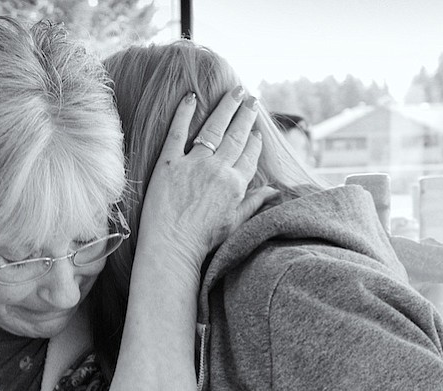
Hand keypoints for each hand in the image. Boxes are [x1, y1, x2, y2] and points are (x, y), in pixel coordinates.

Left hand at [138, 88, 275, 275]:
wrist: (172, 248)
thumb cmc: (202, 241)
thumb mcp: (235, 223)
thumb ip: (253, 203)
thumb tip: (273, 191)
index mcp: (236, 184)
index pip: (249, 155)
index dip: (254, 140)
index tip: (257, 130)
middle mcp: (218, 170)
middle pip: (236, 135)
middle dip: (246, 114)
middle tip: (251, 98)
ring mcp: (194, 164)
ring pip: (214, 129)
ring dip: (227, 107)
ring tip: (235, 91)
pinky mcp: (169, 164)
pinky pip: (178, 132)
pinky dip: (185, 113)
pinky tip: (191, 97)